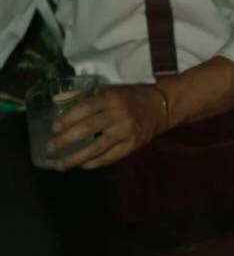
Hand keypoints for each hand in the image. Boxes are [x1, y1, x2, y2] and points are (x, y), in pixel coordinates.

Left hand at [49, 83, 168, 171]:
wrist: (161, 106)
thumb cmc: (132, 96)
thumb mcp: (112, 91)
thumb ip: (90, 100)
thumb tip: (64, 111)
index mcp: (111, 98)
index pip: (84, 109)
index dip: (67, 120)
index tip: (53, 129)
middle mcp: (117, 115)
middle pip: (87, 129)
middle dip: (65, 141)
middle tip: (50, 149)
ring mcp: (125, 132)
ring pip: (96, 148)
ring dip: (75, 158)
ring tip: (60, 165)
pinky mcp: (132, 145)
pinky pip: (109, 157)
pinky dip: (94, 163)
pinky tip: (83, 165)